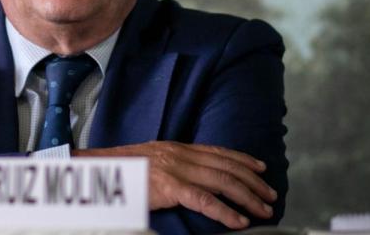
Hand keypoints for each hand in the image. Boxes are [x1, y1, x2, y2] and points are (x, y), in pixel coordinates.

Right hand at [73, 141, 275, 229]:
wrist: (100, 169)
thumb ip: (174, 165)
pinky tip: (239, 221)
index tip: (261, 168)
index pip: (218, 152)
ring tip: (263, 210)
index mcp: (177, 147)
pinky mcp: (171, 187)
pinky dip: (225, 212)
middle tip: (270, 195)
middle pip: (227, 167)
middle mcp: (181, 154)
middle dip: (253, 182)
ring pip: (223, 182)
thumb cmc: (122, 170)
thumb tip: (193, 177)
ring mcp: (177, 169)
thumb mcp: (152, 160)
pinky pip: (204, 200)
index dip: (243, 160)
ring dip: (247, 197)